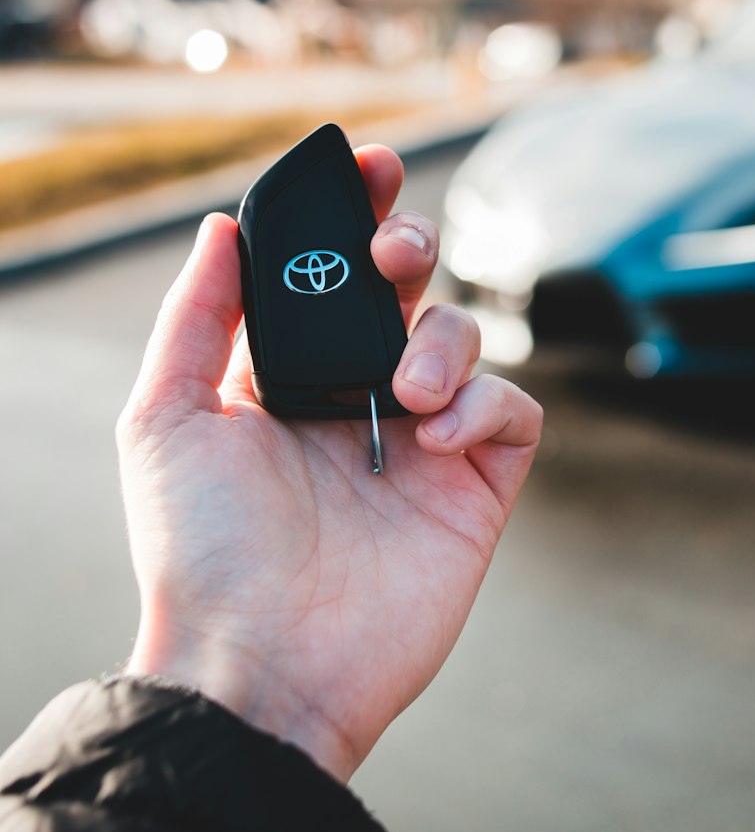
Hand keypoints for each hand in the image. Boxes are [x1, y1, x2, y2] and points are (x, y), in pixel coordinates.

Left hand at [118, 144, 542, 782]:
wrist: (261, 666)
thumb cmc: (201, 551)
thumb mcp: (166, 420)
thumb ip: (198, 316)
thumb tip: (223, 225)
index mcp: (286, 376)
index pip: (331, 273)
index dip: (356, 211)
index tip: (369, 166)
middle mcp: (358, 399)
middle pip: (410, 285)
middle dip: (410, 244)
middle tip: (391, 253)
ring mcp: (421, 444)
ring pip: (466, 336)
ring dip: (442, 339)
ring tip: (401, 395)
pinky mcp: (475, 490)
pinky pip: (512, 411)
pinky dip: (485, 405)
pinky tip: (436, 439)